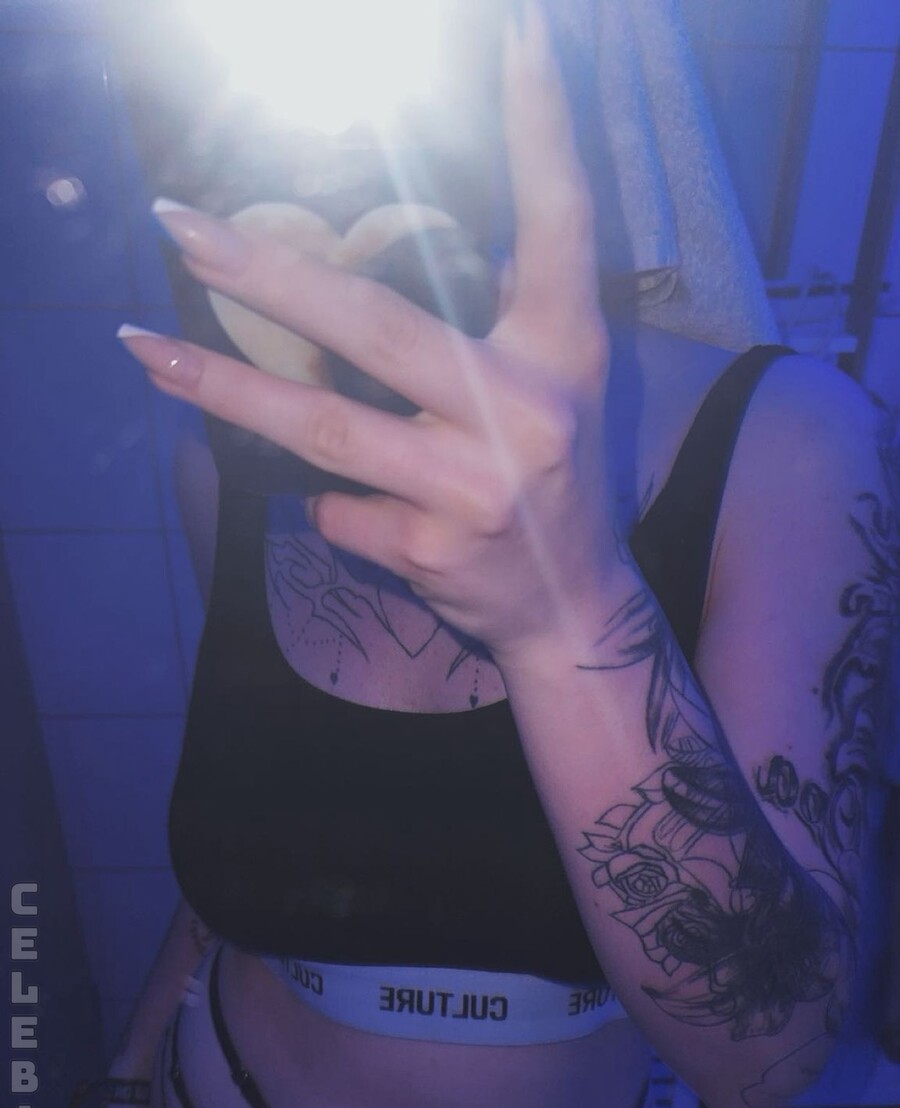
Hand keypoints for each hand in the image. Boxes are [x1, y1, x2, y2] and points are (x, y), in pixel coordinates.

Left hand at [120, 0, 616, 665]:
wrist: (571, 610)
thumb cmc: (554, 480)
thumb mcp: (561, 385)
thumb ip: (507, 311)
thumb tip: (425, 243)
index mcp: (567, 349)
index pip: (560, 220)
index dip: (543, 127)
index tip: (518, 32)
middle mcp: (527, 410)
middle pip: (374, 325)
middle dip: (265, 273)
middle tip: (178, 224)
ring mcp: (476, 485)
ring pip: (322, 427)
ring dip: (223, 388)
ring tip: (145, 350)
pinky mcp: (431, 548)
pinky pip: (337, 505)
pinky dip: (331, 501)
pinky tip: (365, 511)